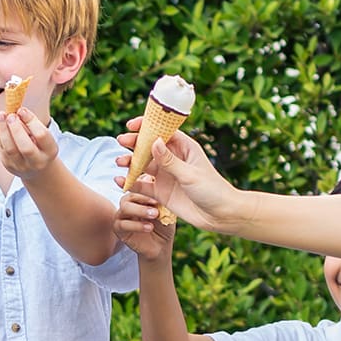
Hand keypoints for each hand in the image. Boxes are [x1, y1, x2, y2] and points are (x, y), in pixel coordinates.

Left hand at [0, 106, 59, 178]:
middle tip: (11, 115)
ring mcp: (22, 166)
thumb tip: (18, 110)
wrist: (36, 168)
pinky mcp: (9, 165)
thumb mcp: (42, 134)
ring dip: (3, 130)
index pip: (41, 135)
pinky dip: (0, 134)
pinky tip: (0, 123)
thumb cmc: (39, 144)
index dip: (31, 121)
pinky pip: (2, 149)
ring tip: (1, 115)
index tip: (22, 110)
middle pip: (26, 147)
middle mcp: (37, 162)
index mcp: (50, 151)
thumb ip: (32, 123)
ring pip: (10, 149)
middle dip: (16, 129)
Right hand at [115, 120, 239, 231]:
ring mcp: (166, 175)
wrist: (220, 215)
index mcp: (185, 148)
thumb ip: (170, 160)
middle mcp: (173, 159)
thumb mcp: (190, 174)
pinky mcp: (161, 192)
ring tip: (119, 162)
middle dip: (135, 143)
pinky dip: (131, 182)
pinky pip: (142, 185)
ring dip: (130, 162)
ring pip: (143, 165)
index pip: (163, 131)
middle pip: (150, 147)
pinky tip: (120, 181)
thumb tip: (154, 141)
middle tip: (122, 141)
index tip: (132, 125)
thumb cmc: (212, 190)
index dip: (147, 126)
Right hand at [115, 186, 174, 259]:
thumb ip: (160, 199)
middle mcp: (127, 204)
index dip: (144, 186)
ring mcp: (121, 216)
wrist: (161, 246)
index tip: (158, 192)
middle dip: (143, 199)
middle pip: (129, 195)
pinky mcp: (118, 229)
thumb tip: (157, 187)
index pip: (136, 185)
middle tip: (156, 205)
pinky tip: (149, 227)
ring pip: (124, 208)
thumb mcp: (166, 210)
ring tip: (154, 216)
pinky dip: (137, 225)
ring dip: (140, 211)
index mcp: (138, 196)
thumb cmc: (164, 226)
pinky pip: (122, 224)